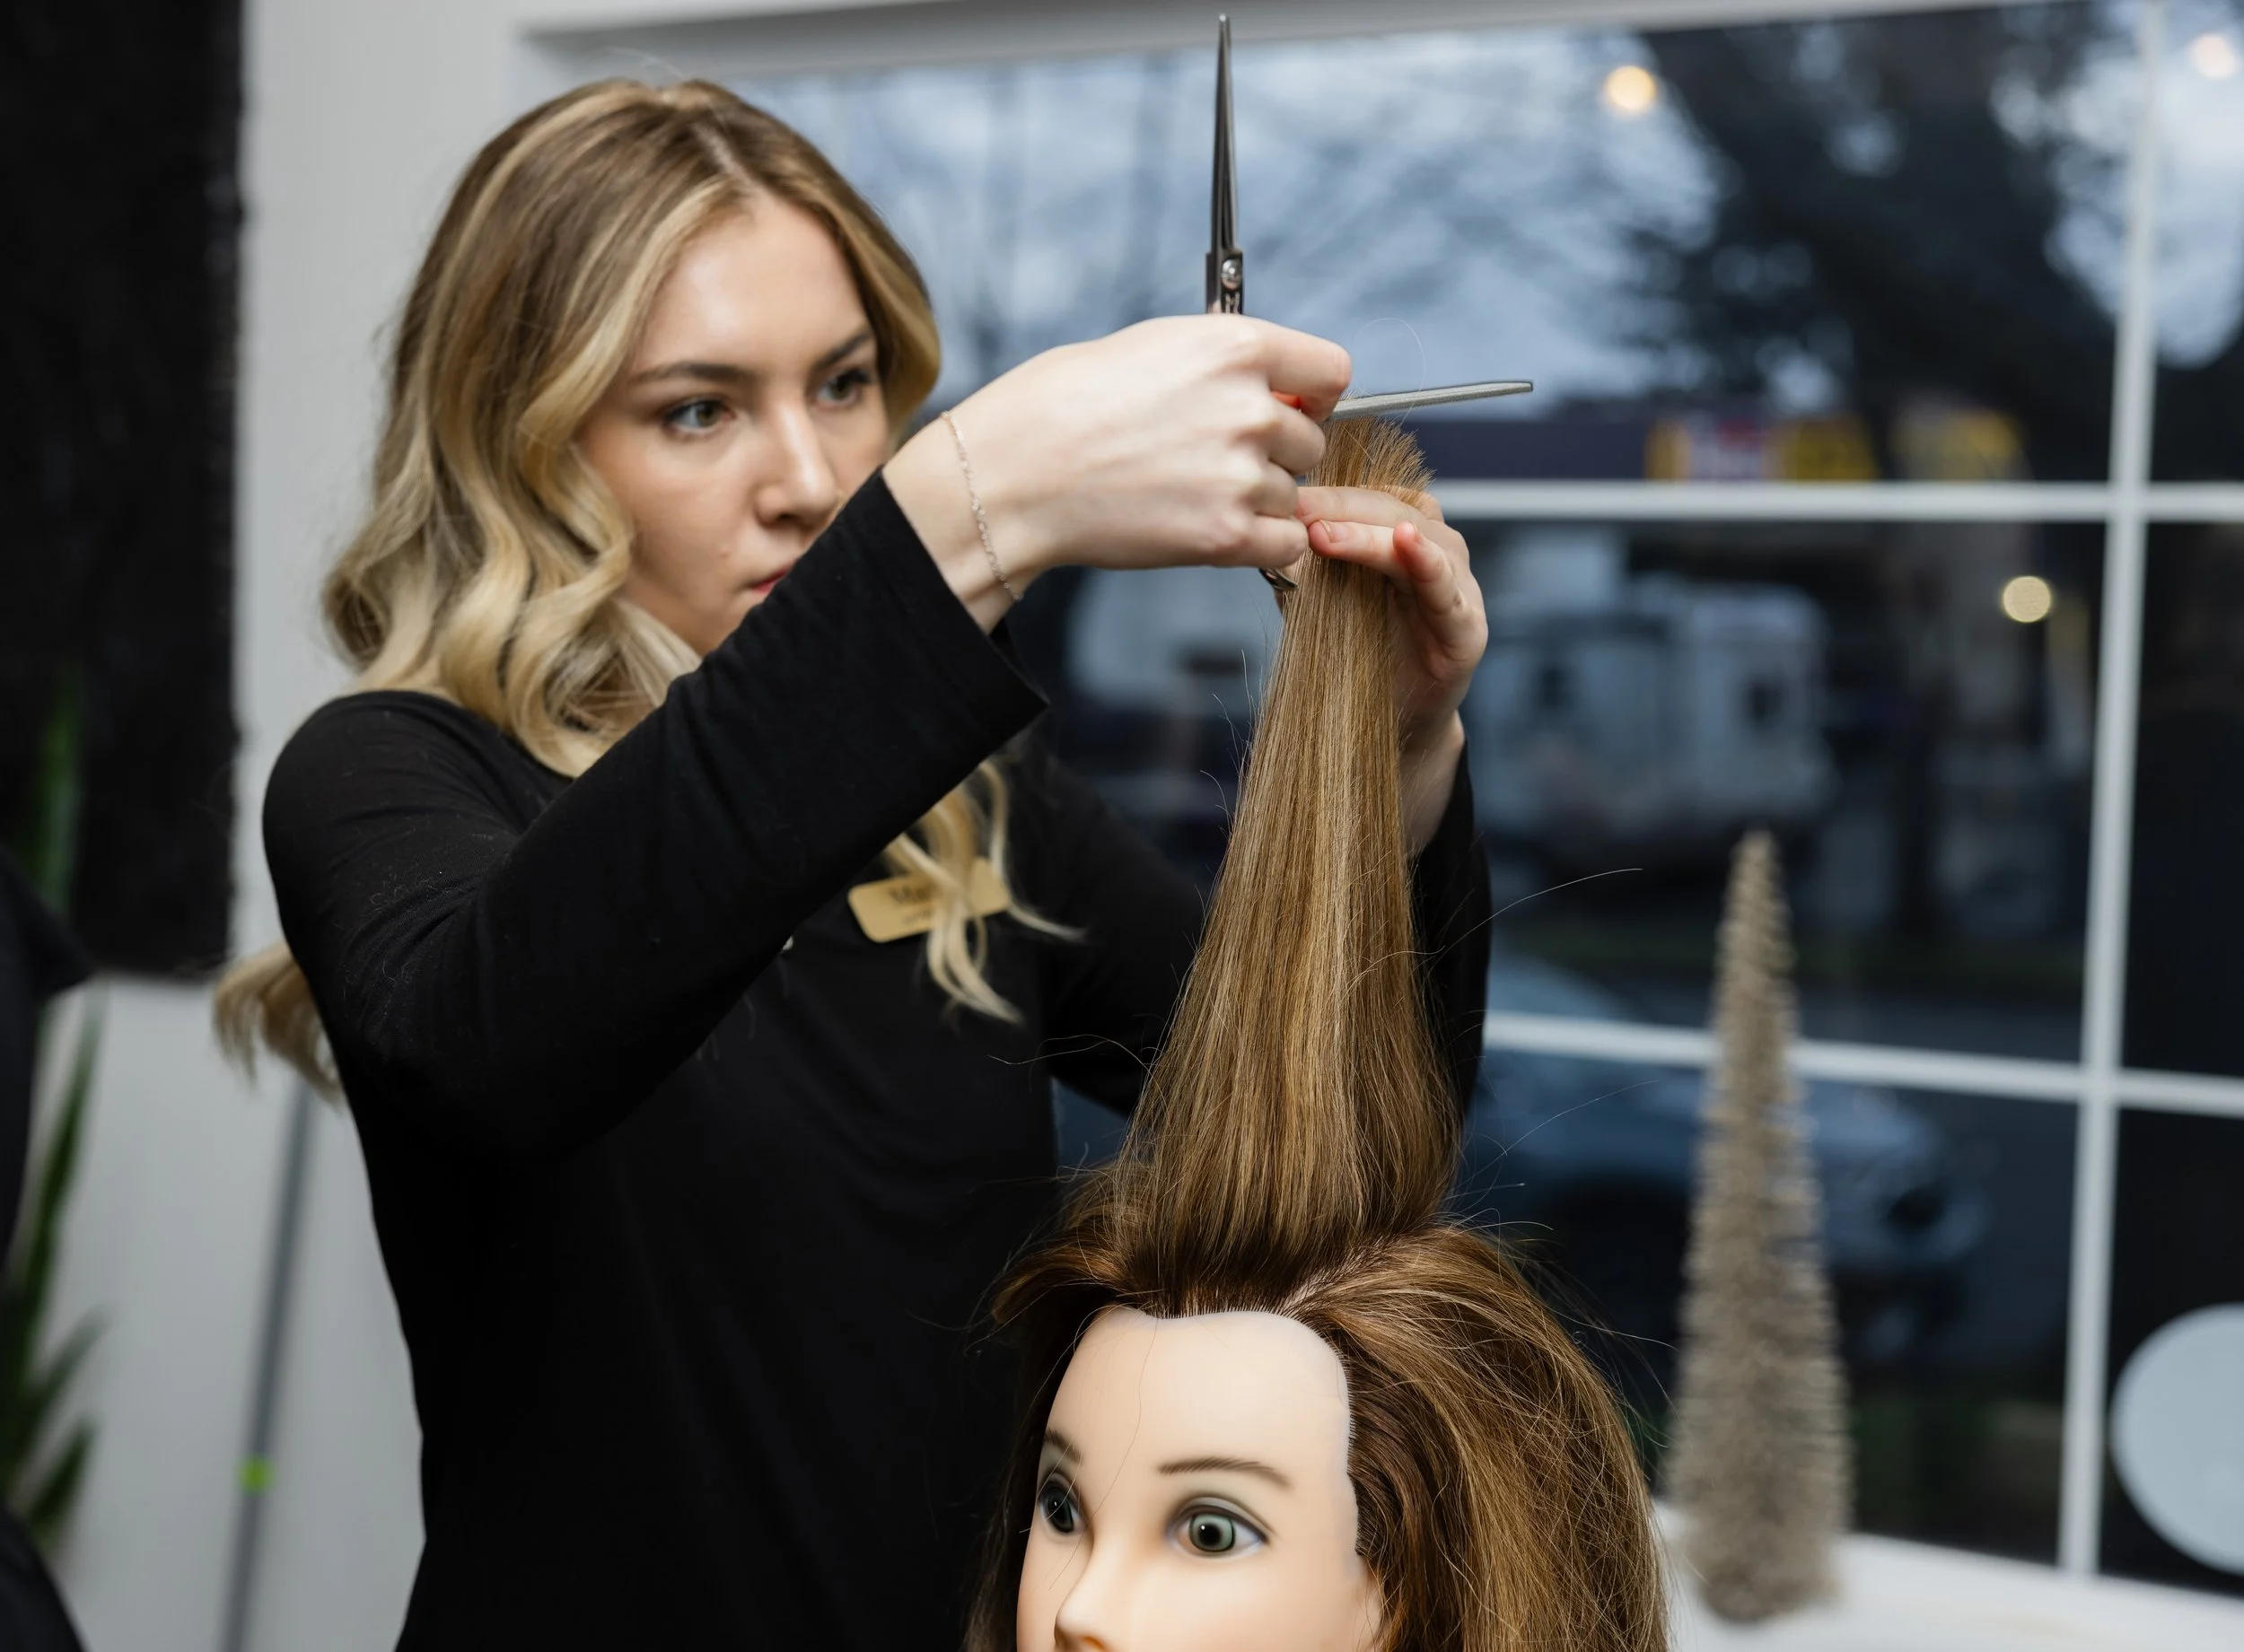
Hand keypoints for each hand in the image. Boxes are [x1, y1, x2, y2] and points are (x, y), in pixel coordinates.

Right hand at [886, 317, 1350, 624]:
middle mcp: (1249, 409)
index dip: (1312, 393)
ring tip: (1190, 491)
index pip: (1332, 371)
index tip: (1290, 406)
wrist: (1014, 473)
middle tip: (1213, 457)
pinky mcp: (1224, 536)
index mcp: (1235, 347)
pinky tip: (1215, 528)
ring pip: (1290, 494)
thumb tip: (1271, 386)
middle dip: (1274, 451)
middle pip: (1310, 441)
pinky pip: (1284, 544)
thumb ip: (1223, 363)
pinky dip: (1260, 542)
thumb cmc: (1063, 405)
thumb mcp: (1153, 346)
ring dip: (1255, 499)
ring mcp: (1240, 475)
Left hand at [1296, 485, 1484, 846]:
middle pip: (1393, 510)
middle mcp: (1438, 552)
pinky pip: (1448, 588)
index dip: (1330, 494)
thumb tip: (1267, 534)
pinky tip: (1406, 542)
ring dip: (1370, 533)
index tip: (1285, 497)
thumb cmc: (1357, 661)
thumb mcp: (1323, 606)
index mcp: (1404, 539)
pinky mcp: (1468, 628)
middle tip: (1297, 511)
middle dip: (1342, 508)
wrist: (1387, 727)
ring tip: (1327, 532)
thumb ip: (1306, 571)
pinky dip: (1428, 562)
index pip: (1371, 497)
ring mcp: (1458, 588)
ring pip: (1420, 540)